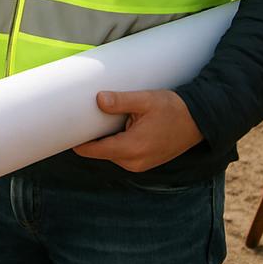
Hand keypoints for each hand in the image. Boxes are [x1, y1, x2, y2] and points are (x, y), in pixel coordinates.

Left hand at [72, 89, 203, 172]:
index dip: (77, 142)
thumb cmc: (173, 109)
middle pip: (100, 152)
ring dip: (103, 140)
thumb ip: (121, 101)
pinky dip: (115, 143)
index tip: (62, 131)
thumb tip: (98, 99)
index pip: (94, 150)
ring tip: (95, 119)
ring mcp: (141, 164)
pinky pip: (122, 154)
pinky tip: (114, 126)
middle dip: (89, 138)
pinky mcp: (146, 161)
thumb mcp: (146, 100)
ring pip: (111, 153)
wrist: (200, 121)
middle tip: (76, 118)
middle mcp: (134, 162)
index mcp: (131, 149)